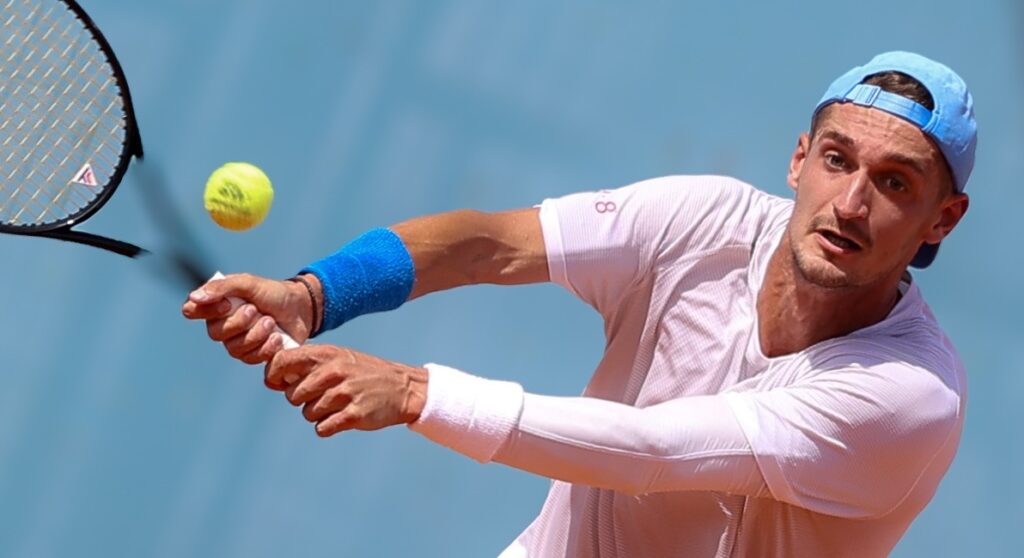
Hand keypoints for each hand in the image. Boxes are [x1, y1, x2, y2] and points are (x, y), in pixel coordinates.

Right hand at [181, 273, 318, 363]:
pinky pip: (251, 358)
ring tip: (271, 322)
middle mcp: (223, 325)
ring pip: (235, 348)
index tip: (227, 304)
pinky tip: (277, 338)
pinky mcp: (254, 355)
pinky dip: (266, 347)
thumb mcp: (249, 283)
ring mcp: (238, 342)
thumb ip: (222, 288)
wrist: (301, 308)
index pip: (192, 310)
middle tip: (256, 310)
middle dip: (239, 322)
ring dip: (256, 334)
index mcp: (217, 305)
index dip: (206, 311)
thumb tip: (194, 297)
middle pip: (216, 333)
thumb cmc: (273, 293)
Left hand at [265, 345, 427, 436]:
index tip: (281, 383)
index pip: (281, 362)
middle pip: (292, 395)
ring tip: (338, 405)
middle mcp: (333, 372)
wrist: (403, 388)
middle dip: (302, 400)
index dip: (274, 376)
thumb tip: (273, 377)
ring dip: (318, 414)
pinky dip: (328, 427)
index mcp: (327, 354)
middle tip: (321, 396)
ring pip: (307, 414)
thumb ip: (308, 363)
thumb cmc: (363, 373)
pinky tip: (342, 417)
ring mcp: (343, 394)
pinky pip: (322, 428)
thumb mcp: (338, 357)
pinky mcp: (352, 415)